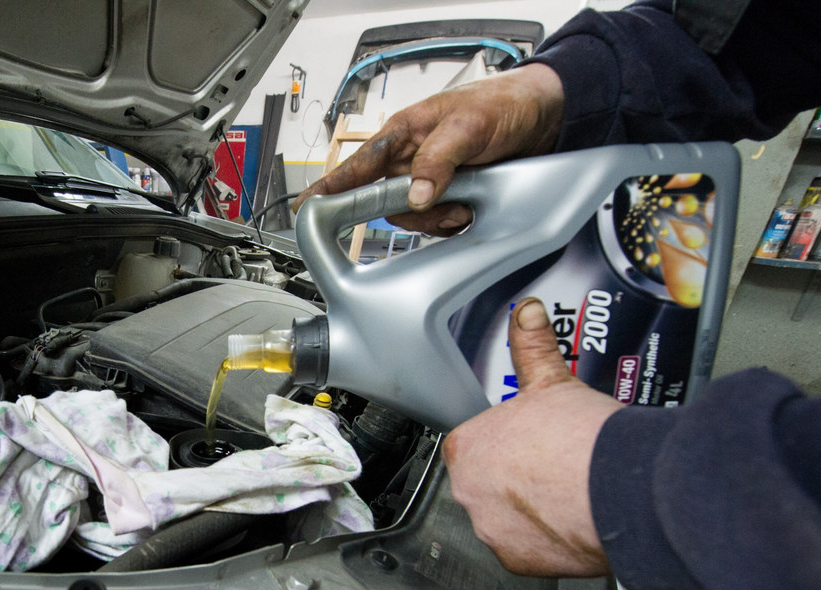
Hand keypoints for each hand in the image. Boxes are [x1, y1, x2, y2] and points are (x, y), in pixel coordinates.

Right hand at [291, 64, 563, 235]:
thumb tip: (415, 194)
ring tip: (466, 204)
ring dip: (439, 218)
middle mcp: (411, 159)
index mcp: (403, 135)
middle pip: (385, 201)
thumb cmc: (501, 104)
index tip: (306, 210)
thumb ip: (437, 160)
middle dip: (412, 210)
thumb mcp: (468, 127)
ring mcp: (430, 179)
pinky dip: (454, 224)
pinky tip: (471, 210)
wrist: (544, 117)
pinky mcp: (450, 196)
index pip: (357, 165)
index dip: (329, 189)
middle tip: (442, 206)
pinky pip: (437, 223)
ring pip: (412, 216)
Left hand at [443, 298, 620, 576]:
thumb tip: (527, 313)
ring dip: (528, 509)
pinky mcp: (518, 560)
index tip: (529, 443)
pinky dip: (545, 540)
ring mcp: (492, 530)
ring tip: (566, 492)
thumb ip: (533, 347)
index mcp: (467, 448)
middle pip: (487, 482)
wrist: (622, 490)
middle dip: (515, 476)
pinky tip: (570, 521)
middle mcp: (469, 493)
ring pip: (505, 518)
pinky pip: (526, 549)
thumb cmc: (583, 439)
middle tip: (552, 466)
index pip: (474, 444)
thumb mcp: (553, 382)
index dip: (504, 442)